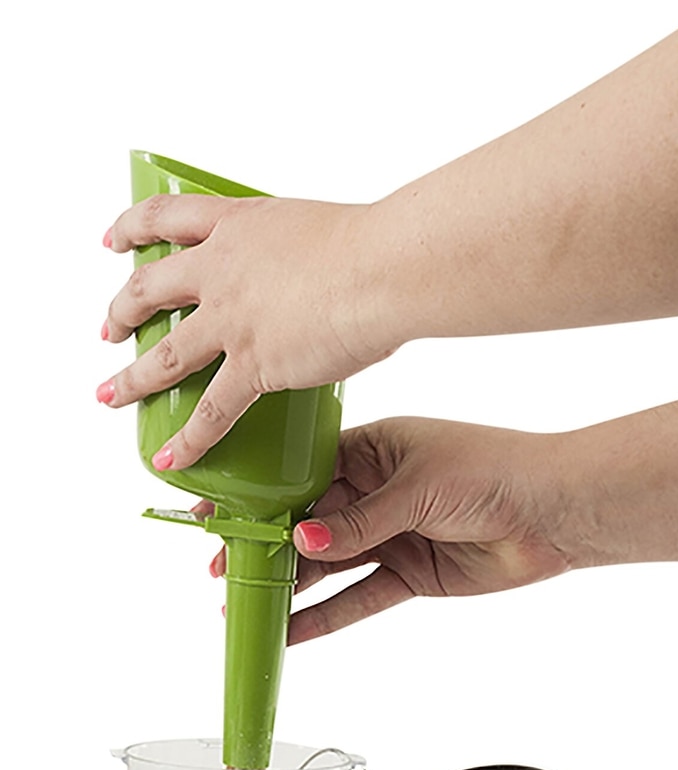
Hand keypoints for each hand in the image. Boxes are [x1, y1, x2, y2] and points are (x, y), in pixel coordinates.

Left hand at [100, 194, 396, 468]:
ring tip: (110, 395)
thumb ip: (305, 259)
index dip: (133, 229)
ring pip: (164, 354)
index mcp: (240, 224)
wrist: (384, 267)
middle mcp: (223, 269)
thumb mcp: (322, 231)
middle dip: (121, 310)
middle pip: (150, 288)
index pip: (167, 218)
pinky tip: (169, 458)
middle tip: (109, 330)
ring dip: (131, 379)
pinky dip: (188, 441)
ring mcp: (232, 319)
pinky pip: (211, 412)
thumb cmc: (374, 245)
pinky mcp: (254, 364)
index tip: (115, 241)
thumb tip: (323, 288)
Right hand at [205, 395, 677, 640]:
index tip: (220, 514)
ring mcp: (390, 534)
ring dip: (288, 586)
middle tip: (221, 569)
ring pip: (327, 564)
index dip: (260, 497)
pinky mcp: (409, 573)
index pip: (301, 473)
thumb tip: (303, 541)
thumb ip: (359, 522)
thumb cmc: (494, 472)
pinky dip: (326, 616)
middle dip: (265, 547)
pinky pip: (358, 598)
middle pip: (307, 521)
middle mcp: (375, 490)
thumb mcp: (417, 488)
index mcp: (373, 450)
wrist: (554, 511)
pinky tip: (290, 631)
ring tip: (242, 606)